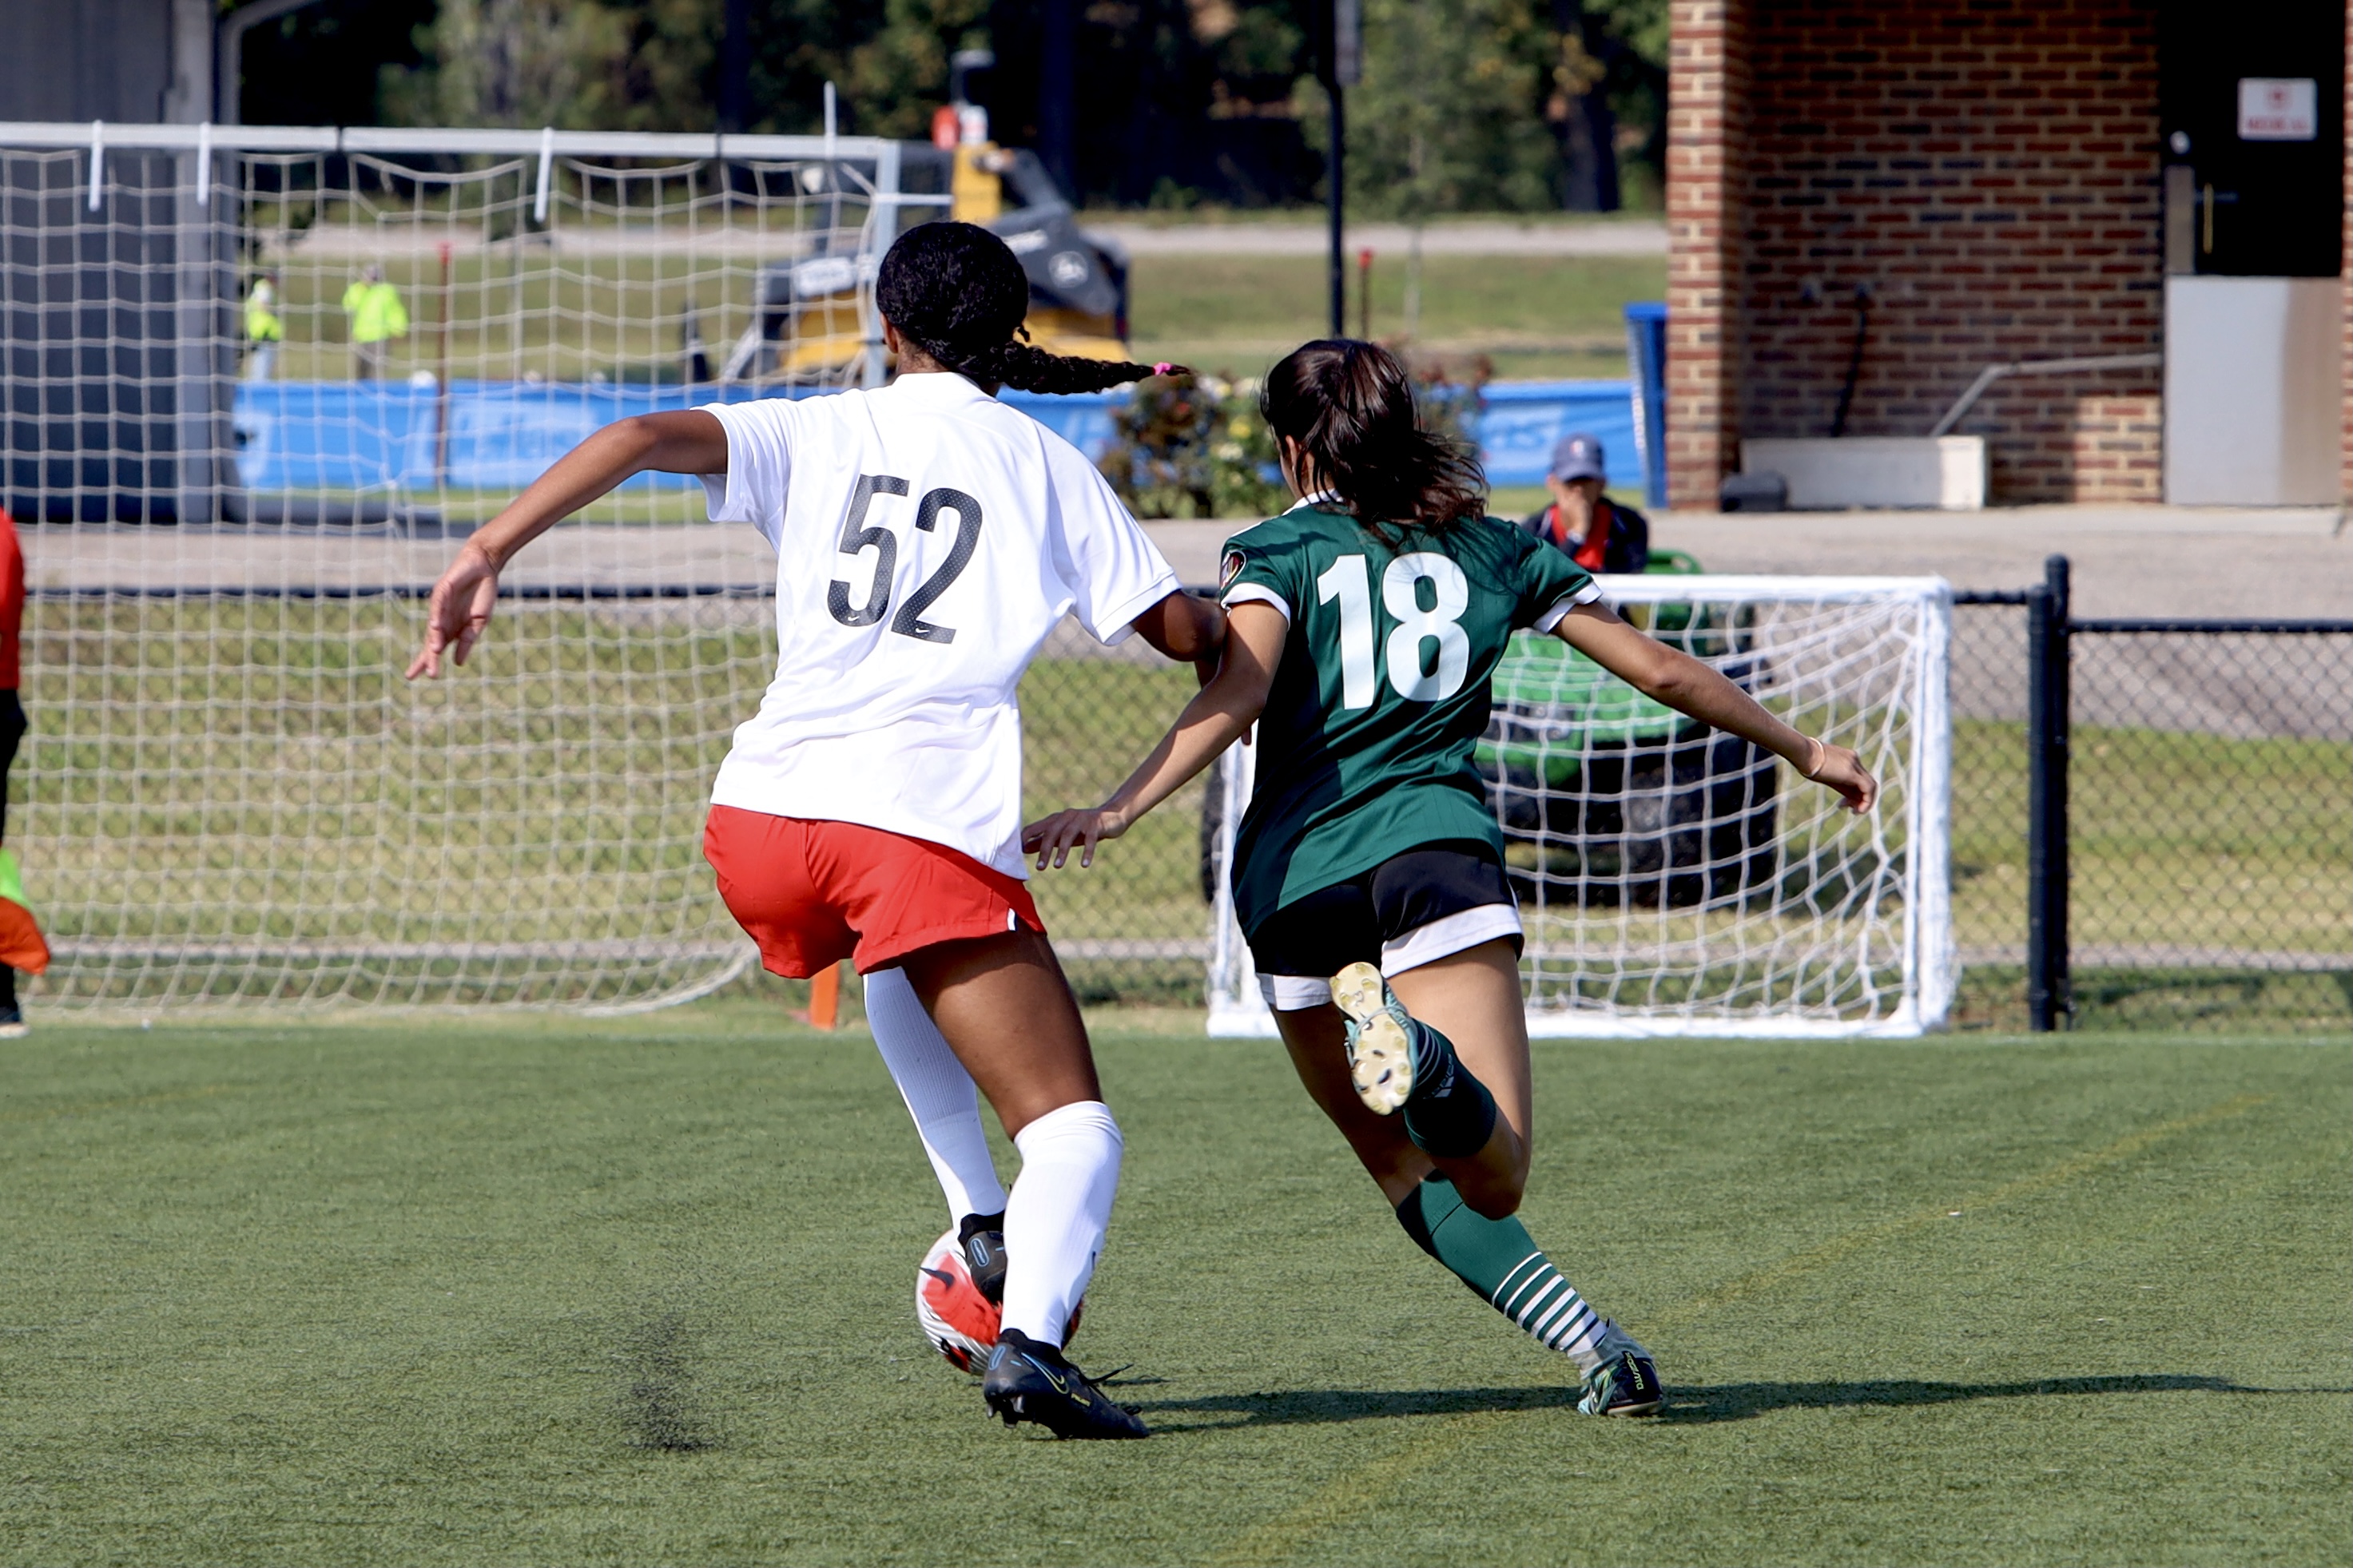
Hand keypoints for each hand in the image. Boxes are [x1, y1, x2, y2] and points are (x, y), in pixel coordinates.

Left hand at [406, 543, 500, 679]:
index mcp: (450, 628)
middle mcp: (441, 619)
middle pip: (431, 641)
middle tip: (429, 674)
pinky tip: (436, 627)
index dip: (426, 662)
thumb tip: (457, 663)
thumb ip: (468, 641)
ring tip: (434, 653)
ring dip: (434, 639)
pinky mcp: (443, 590)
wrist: (484, 567)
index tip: (420, 677)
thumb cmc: (481, 595)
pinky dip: (437, 616)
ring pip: (434, 626)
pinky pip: (438, 605)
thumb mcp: (478, 623)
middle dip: (429, 658)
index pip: (435, 648)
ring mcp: (440, 605)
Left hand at [1022, 806, 1128, 869]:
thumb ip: (1045, 840)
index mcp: (1056, 819)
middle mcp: (1067, 816)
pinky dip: (1087, 852)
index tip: (1016, 853)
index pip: (1036, 827)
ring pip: (1068, 834)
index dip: (1026, 838)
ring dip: (1062, 851)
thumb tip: (1024, 848)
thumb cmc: (1084, 829)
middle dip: (1044, 850)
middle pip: (1051, 832)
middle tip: (1040, 868)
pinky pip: (1091, 839)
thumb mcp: (1063, 836)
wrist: (1113, 816)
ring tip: (1057, 866)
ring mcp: (1082, 819)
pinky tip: (1084, 864)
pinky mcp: (1096, 824)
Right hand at [1800, 738, 1876, 813]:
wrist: (1803, 752)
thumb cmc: (1805, 761)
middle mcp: (1854, 760)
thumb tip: (1838, 793)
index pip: (1859, 779)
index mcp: (1848, 758)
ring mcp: (1855, 765)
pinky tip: (1857, 810)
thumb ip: (1834, 781)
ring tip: (1856, 812)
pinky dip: (1867, 801)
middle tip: (1850, 810)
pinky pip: (1868, 788)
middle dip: (1861, 799)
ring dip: (1866, 802)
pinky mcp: (1852, 772)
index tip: (1841, 804)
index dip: (1853, 795)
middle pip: (1866, 783)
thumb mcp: (1821, 772)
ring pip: (1871, 786)